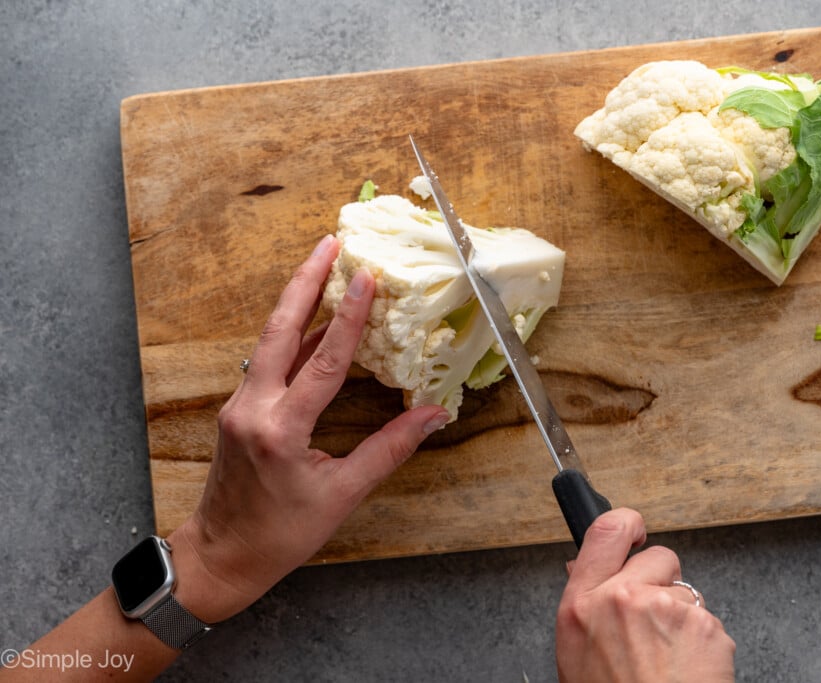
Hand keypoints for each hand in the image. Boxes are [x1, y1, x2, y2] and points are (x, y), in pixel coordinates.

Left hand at [167, 234, 449, 623]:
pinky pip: (269, 361)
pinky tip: (313, 320)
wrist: (222, 554)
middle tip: (329, 244)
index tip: (364, 278)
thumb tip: (432, 417)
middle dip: (305, 282)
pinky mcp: (238, 409)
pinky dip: (293, 335)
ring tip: (322, 267)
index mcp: (280, 430)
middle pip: (280, 330)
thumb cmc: (281, 534)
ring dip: (296, 302)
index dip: (348, 318)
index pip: (323, 363)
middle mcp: (253, 408)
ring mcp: (240, 405)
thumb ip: (388, 450)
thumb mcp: (342, 495)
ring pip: (270, 340)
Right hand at [555, 508, 735, 682]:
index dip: (626, 522)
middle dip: (663, 581)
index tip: (634, 526)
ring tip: (670, 662)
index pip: (605, 531)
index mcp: (581, 605)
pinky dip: (705, 644)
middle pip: (658, 556)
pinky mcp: (702, 625)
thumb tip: (586, 569)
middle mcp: (621, 598)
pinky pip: (709, 621)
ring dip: (684, 620)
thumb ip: (587, 608)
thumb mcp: (577, 655)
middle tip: (656, 624)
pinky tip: (688, 670)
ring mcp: (665, 609)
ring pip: (686, 593)